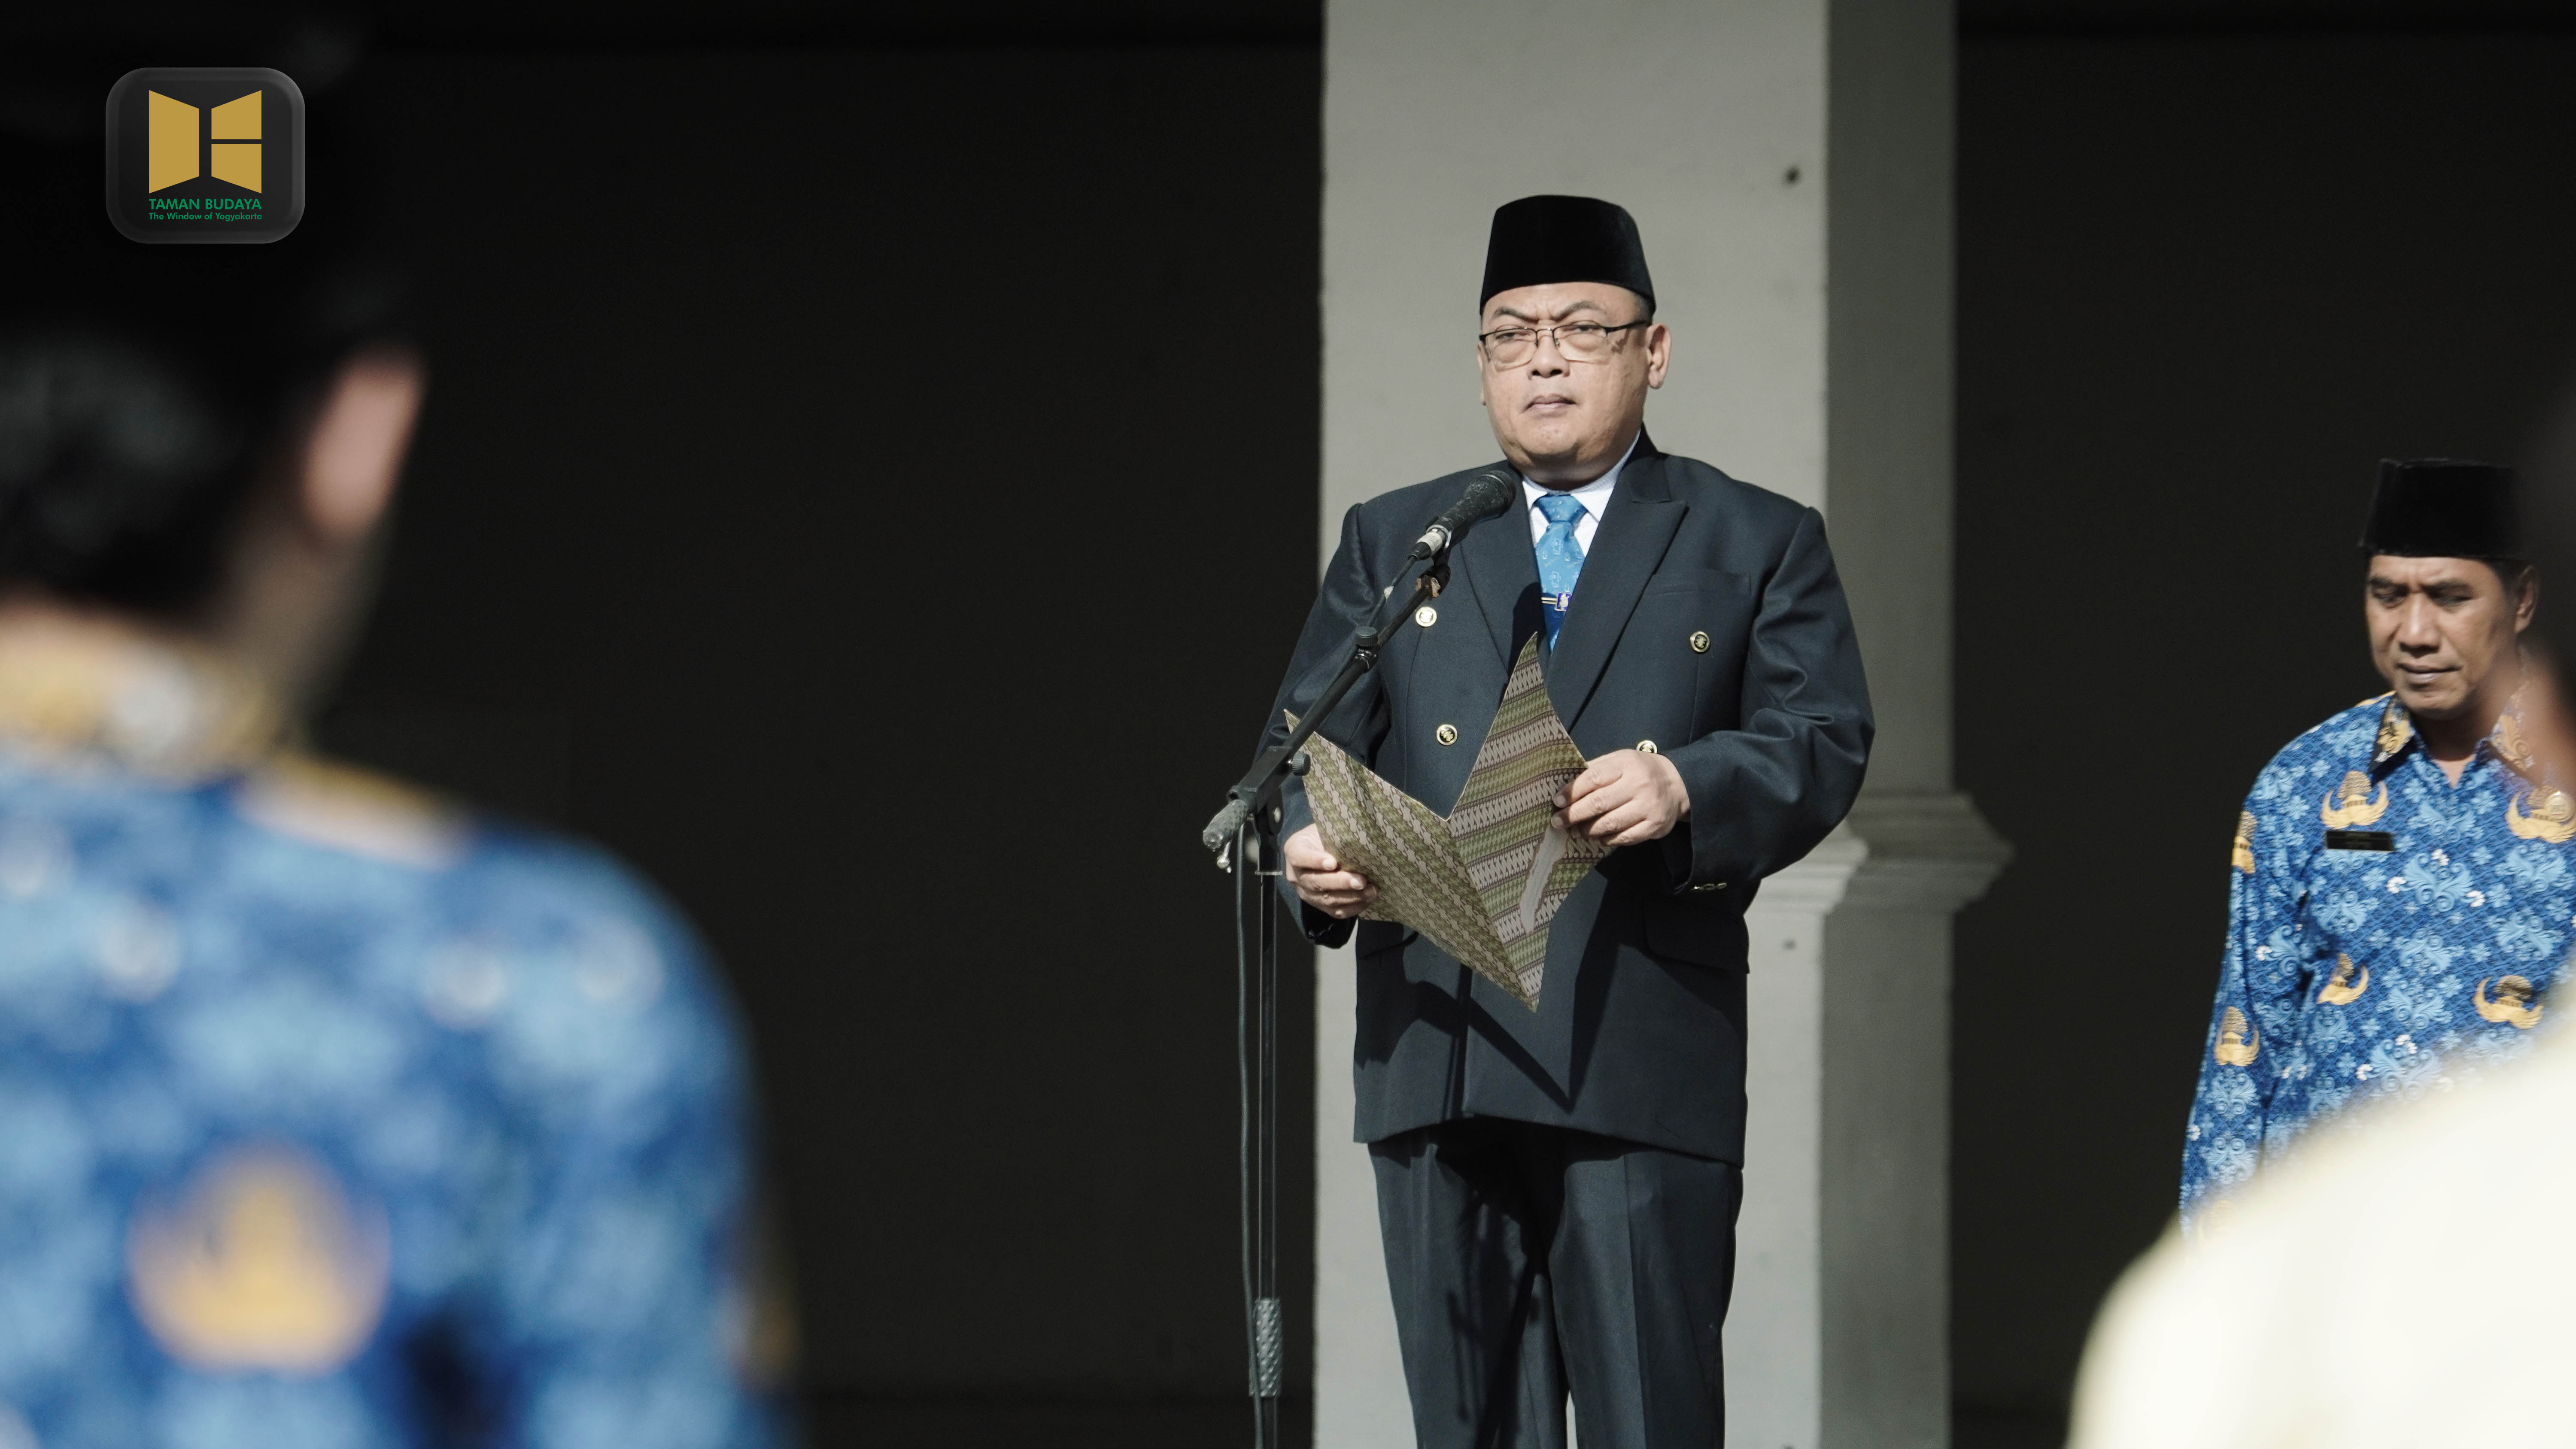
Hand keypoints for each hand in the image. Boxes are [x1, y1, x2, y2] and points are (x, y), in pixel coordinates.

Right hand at [1285, 824, 1377, 919]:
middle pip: (1315, 882)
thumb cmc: (1327, 835)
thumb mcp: (1327, 829)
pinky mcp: (1320, 905)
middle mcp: (1296, 875)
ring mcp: (1306, 893)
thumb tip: (1362, 842)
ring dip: (1351, 896)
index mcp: (1294, 850)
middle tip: (1361, 881)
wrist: (1322, 849)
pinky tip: (1368, 899)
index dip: (1315, 861)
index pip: (1299, 857)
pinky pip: (1335, 912)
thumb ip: (1336, 835)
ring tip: (1371, 890)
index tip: (1332, 862)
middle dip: (1340, 883)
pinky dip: (1354, 907)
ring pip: (1326, 900)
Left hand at [1554, 749, 1690, 846]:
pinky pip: (1624, 838)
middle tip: (1558, 822)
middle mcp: (1639, 785)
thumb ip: (1596, 769)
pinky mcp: (1655, 826)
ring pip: (1609, 824)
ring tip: (1575, 830)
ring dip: (1587, 830)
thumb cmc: (1639, 771)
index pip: (1593, 778)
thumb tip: (1564, 784)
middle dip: (1573, 815)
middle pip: (1598, 803)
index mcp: (1627, 764)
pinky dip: (1606, 840)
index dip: (1572, 791)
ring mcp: (1649, 807)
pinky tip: (1597, 837)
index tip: (1557, 801)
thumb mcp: (1620, 760)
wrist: (1677, 785)